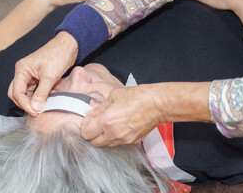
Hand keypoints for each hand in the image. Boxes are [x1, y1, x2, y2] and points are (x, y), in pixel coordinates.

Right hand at [8, 31, 77, 115]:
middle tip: (36, 112)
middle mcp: (22, 72)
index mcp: (22, 69)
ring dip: (30, 102)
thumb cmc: (58, 55)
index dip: (24, 104)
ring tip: (40, 109)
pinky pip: (32, 91)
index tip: (35, 112)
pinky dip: (35, 98)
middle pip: (16, 93)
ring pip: (24, 93)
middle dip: (24, 104)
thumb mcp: (50, 76)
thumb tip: (35, 108)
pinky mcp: (36, 78)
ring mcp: (29, 75)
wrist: (68, 46)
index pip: (16, 92)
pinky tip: (43, 103)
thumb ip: (42, 93)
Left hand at [81, 82, 211, 146]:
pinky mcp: (133, 142)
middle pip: (94, 143)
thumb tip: (91, 115)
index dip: (85, 126)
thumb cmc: (137, 96)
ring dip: (102, 137)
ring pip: (105, 145)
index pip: (86, 133)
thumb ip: (100, 108)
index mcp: (106, 122)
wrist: (157, 104)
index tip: (89, 118)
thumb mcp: (113, 97)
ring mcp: (124, 140)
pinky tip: (118, 126)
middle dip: (91, 134)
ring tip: (107, 124)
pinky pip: (117, 143)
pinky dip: (113, 137)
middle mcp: (114, 134)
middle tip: (95, 122)